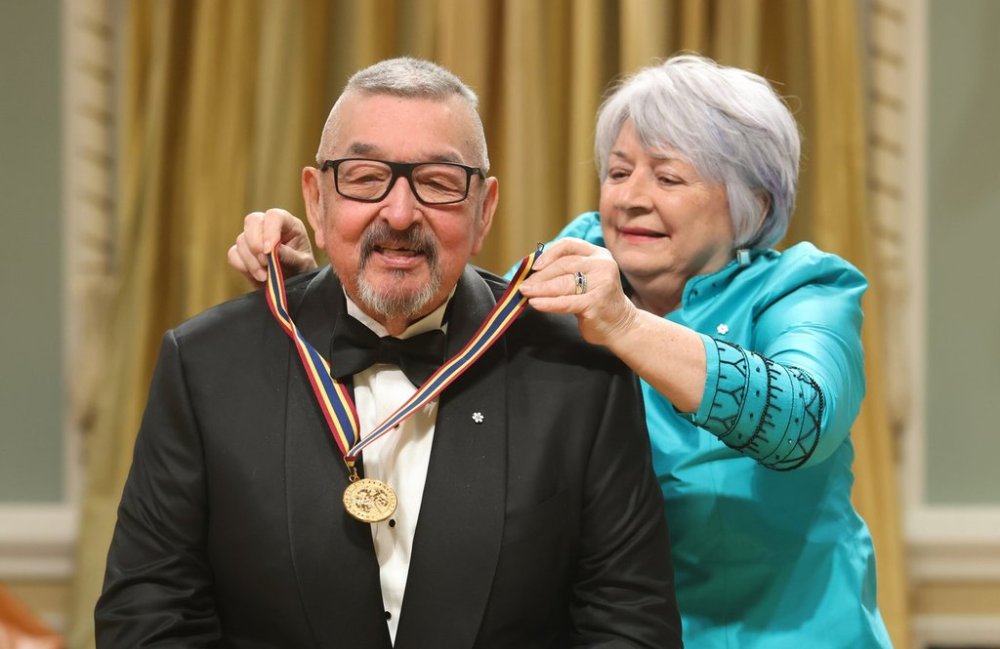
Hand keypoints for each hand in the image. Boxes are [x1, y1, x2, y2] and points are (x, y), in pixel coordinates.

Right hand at [227, 208, 316, 284]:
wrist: (293, 285)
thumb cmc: (302, 270)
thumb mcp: (303, 264)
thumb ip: (289, 256)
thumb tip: (272, 251)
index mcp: (288, 224)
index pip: (274, 216)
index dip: (269, 231)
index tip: (269, 251)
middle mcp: (269, 227)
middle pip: (252, 220)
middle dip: (255, 243)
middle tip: (265, 263)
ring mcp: (253, 238)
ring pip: (241, 240)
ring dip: (251, 261)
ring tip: (265, 276)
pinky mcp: (242, 253)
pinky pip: (233, 254)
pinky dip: (243, 266)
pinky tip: (257, 276)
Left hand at [519, 238, 637, 346]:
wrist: (621, 325)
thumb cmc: (596, 301)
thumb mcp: (585, 279)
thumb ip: (565, 272)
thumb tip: (531, 273)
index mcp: (598, 255)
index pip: (569, 245)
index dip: (549, 253)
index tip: (534, 266)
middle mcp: (602, 266)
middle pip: (564, 265)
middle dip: (540, 276)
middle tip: (524, 285)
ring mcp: (601, 284)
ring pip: (564, 283)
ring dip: (541, 289)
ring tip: (526, 293)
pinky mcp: (596, 303)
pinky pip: (566, 302)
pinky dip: (548, 303)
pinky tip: (536, 303)